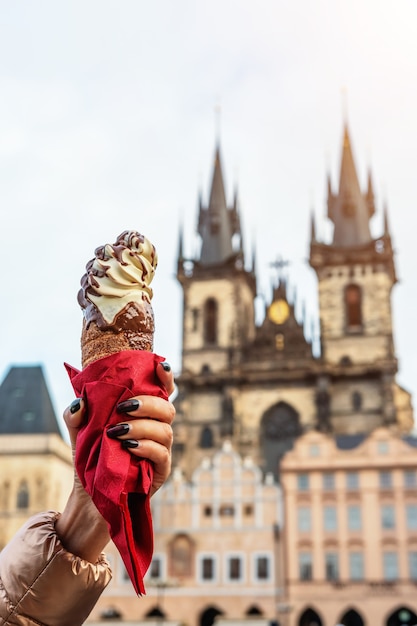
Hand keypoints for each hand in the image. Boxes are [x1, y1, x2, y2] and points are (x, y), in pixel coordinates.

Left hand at [56, 361, 174, 561]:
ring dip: (141, 427)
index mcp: (144, 415)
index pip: (163, 392)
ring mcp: (161, 451)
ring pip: (165, 431)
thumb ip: (76, 415)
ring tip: (117, 432)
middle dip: (147, 404)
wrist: (89, 495)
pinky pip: (161, 455)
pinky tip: (129, 447)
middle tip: (122, 407)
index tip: (159, 366)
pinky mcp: (159, 472)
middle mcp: (157, 430)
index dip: (166, 378)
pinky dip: (146, 447)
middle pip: (167, 409)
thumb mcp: (78, 433)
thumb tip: (80, 402)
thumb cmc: (90, 458)